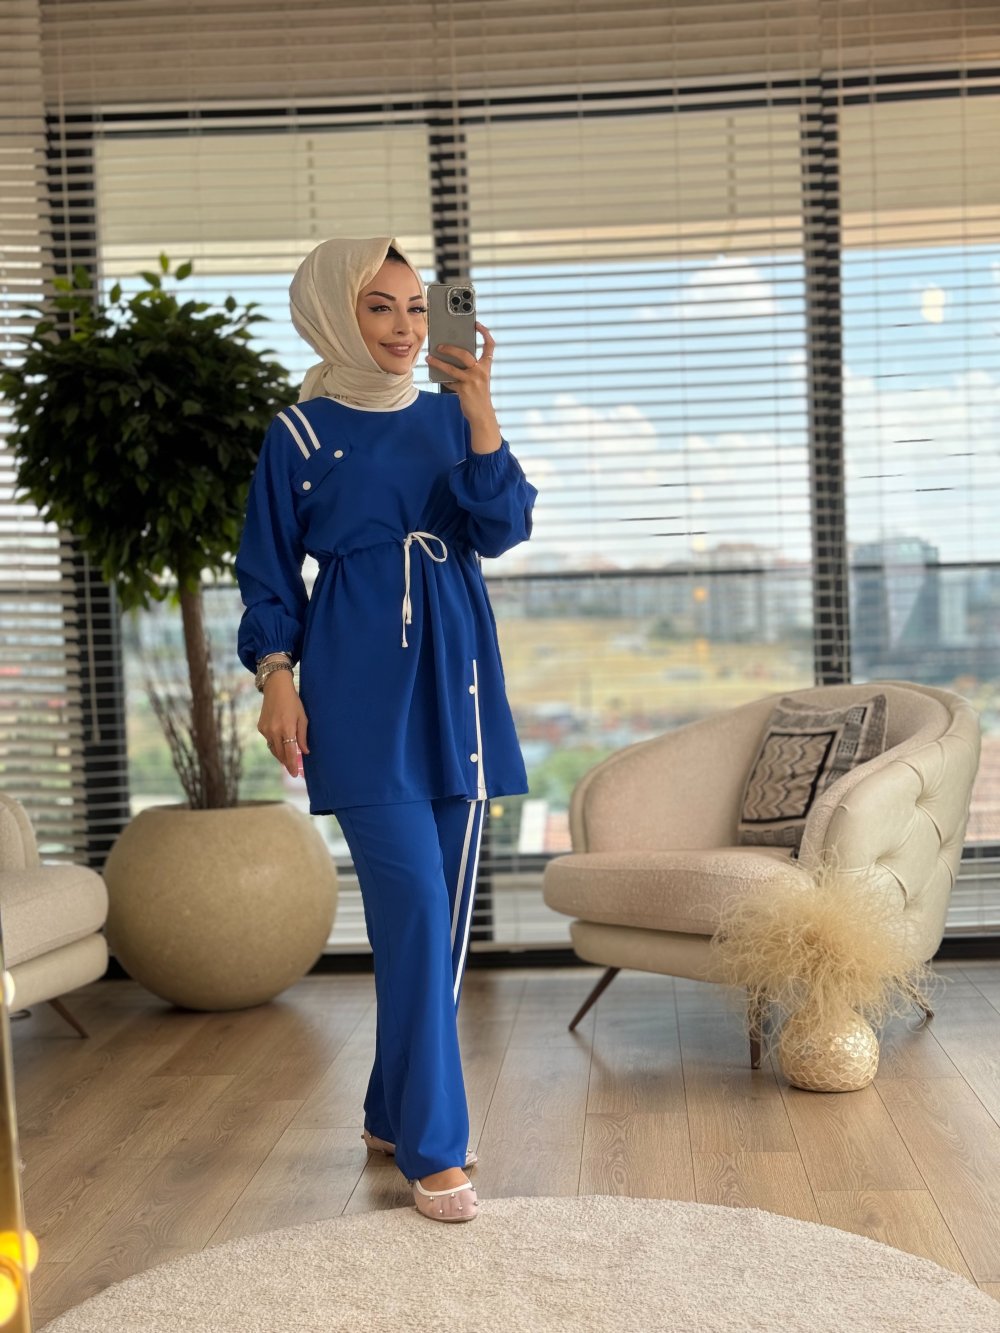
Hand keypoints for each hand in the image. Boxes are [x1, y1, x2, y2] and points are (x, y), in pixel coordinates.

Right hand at [258, 674, 309, 776]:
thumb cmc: (293, 702)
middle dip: (286, 763)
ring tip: (287, 760)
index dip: (292, 765)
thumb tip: (305, 752)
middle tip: (292, 770)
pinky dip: (275, 744)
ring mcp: (265, 730)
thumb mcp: (302, 718)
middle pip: (280, 753)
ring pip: (273, 748)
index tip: (295, 774)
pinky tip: (280, 743)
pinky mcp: (260, 727)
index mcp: (287, 729)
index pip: (289, 752)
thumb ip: (303, 737)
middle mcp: (274, 731)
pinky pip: (269, 741)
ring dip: (280, 755)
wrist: (276, 689)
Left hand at [426, 322, 500, 450]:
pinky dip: (442, 378)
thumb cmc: (479, 395)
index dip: (484, 333)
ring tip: (428, 358)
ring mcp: (472, 381)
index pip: (490, 346)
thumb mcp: (479, 379)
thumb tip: (452, 356)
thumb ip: (470, 368)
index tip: (477, 324)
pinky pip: (449, 381)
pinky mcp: (464, 390)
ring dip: (438, 362)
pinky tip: (435, 375)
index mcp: (486, 367)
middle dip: (450, 348)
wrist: (482, 415)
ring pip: (452, 368)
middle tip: (439, 346)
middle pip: (464, 354)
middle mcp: (481, 372)